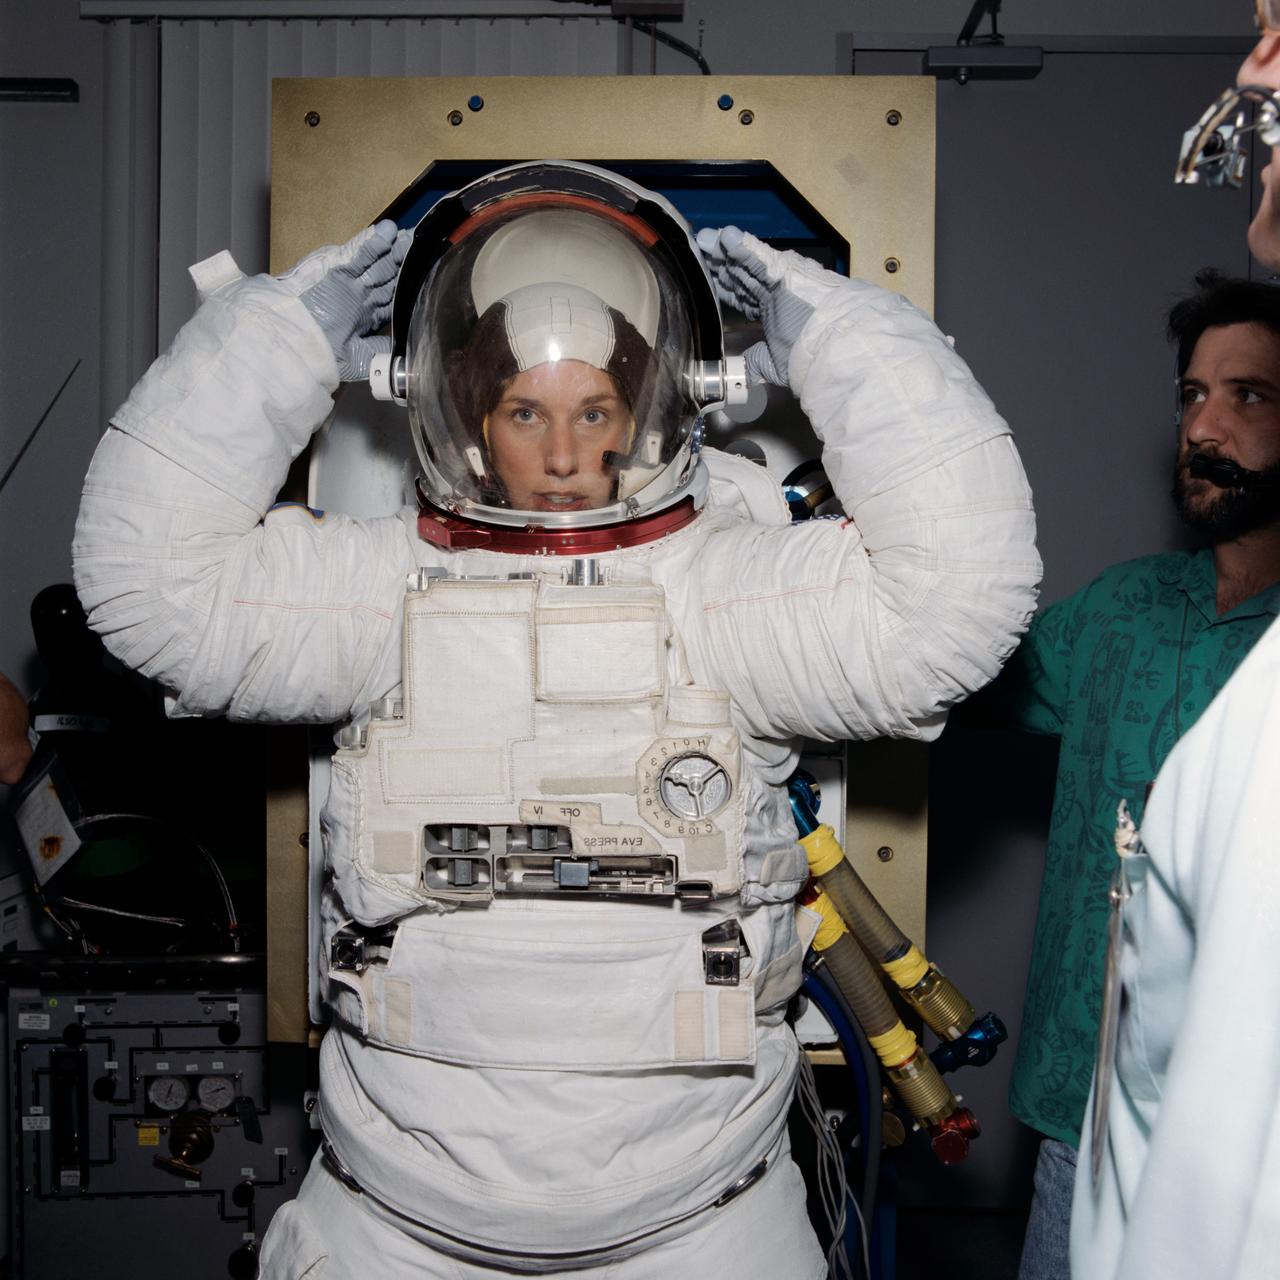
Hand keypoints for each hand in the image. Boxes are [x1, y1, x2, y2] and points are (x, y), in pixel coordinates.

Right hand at [283, 220, 409, 381]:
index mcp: (367, 318)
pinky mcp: (340, 275)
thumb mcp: (365, 357)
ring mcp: (352, 286)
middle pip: (388, 278)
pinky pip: (360, 257)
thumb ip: (385, 346)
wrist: (305, 348)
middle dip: (403, 264)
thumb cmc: (329, 357)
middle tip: (420, 248)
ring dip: (393, 252)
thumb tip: (407, 341)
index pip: (392, 298)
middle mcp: (361, 299)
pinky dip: (374, 244)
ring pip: (378, 265)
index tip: (424, 275)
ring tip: (408, 238)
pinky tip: (388, 232)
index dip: (408, 286)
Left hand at [696, 225, 837, 385]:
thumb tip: (742, 372)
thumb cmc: (808, 358)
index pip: (742, 294)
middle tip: (700, 248)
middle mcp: (775, 293)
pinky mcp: (786, 273)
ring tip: (706, 238)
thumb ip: (755, 363)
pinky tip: (727, 236)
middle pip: (741, 274)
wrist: (832, 350)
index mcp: (772, 312)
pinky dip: (743, 247)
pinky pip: (760, 258)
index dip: (723, 285)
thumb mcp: (773, 364)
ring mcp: (780, 281)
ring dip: (726, 250)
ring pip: (747, 262)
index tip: (705, 277)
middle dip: (719, 263)